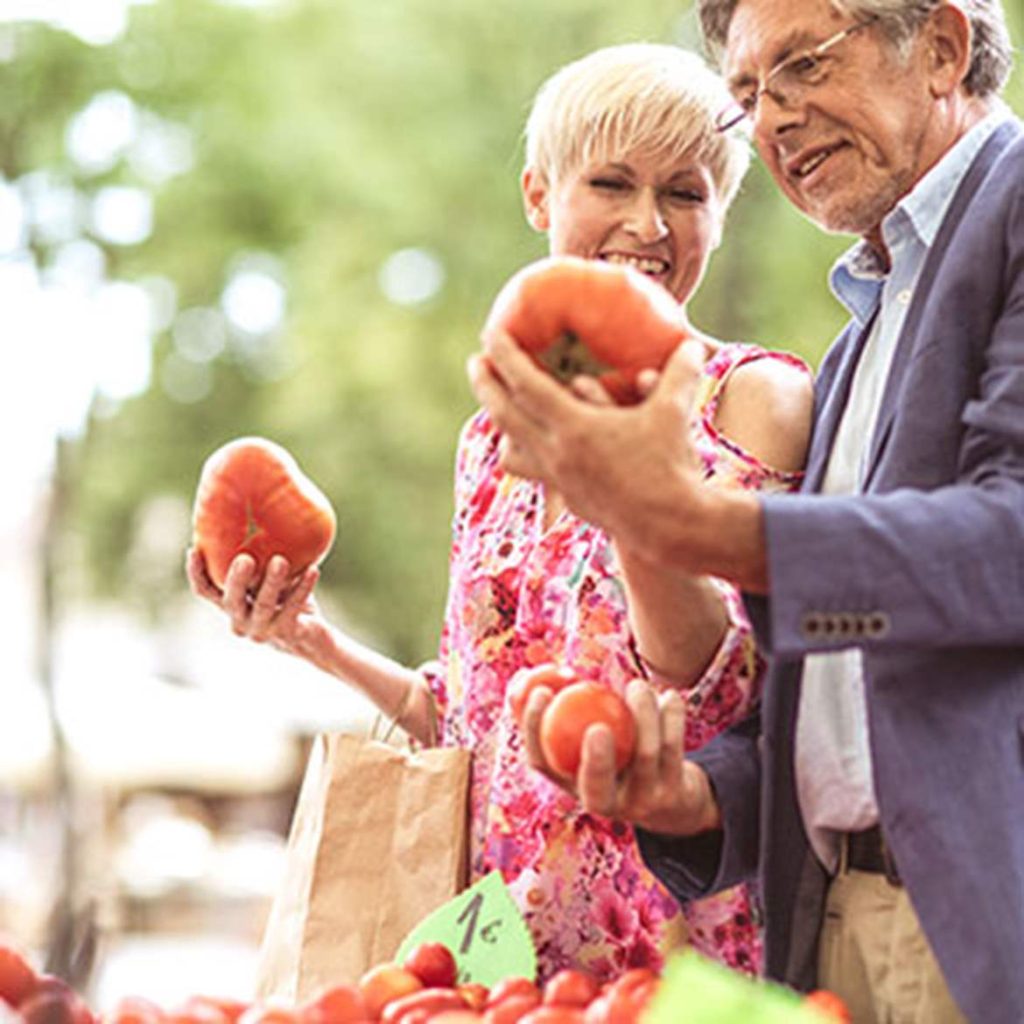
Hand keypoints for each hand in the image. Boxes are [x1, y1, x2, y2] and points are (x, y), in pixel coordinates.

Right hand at [186, 547, 326, 656]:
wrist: (311, 634)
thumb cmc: (286, 599)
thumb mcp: (269, 578)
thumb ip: (261, 559)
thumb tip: (263, 511)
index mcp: (231, 605)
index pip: (205, 591)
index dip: (196, 573)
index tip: (194, 549)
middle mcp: (240, 621)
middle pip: (231, 600)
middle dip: (236, 579)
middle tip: (244, 559)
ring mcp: (261, 630)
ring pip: (263, 605)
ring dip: (272, 582)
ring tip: (280, 561)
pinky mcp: (285, 633)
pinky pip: (293, 608)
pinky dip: (302, 588)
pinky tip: (313, 570)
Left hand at [468, 329, 707, 556]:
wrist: (671, 528)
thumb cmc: (672, 465)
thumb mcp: (674, 413)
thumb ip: (680, 373)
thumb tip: (693, 344)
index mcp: (574, 427)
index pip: (526, 385)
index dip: (506, 355)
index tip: (490, 332)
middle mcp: (556, 455)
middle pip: (504, 416)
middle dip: (486, 386)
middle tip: (475, 362)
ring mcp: (560, 481)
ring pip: (512, 452)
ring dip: (502, 428)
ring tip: (499, 411)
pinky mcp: (571, 501)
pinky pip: (538, 473)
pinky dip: (531, 455)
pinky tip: (540, 447)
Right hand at [521, 677, 719, 835]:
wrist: (672, 799)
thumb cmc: (614, 752)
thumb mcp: (583, 736)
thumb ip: (556, 709)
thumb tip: (521, 674)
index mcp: (571, 787)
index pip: (542, 763)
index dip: (534, 728)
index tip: (540, 691)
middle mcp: (604, 804)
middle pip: (594, 787)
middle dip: (595, 761)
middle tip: (597, 726)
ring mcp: (641, 802)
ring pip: (644, 756)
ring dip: (643, 713)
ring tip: (637, 685)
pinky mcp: (674, 793)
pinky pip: (674, 748)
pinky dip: (672, 717)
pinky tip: (671, 696)